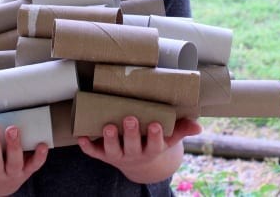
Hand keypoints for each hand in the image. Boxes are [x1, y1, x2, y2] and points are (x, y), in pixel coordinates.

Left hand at [77, 116, 201, 183]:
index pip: (155, 144)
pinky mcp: (104, 154)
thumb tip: (198, 126)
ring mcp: (118, 155)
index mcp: (152, 149)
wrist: (139, 162)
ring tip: (108, 126)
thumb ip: (182, 129)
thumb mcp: (170, 137)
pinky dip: (87, 147)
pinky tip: (81, 136)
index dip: (155, 136)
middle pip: (133, 146)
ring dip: (109, 139)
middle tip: (130, 118)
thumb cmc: (154, 141)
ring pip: (113, 151)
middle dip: (131, 133)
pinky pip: (94, 153)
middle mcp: (135, 154)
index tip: (156, 124)